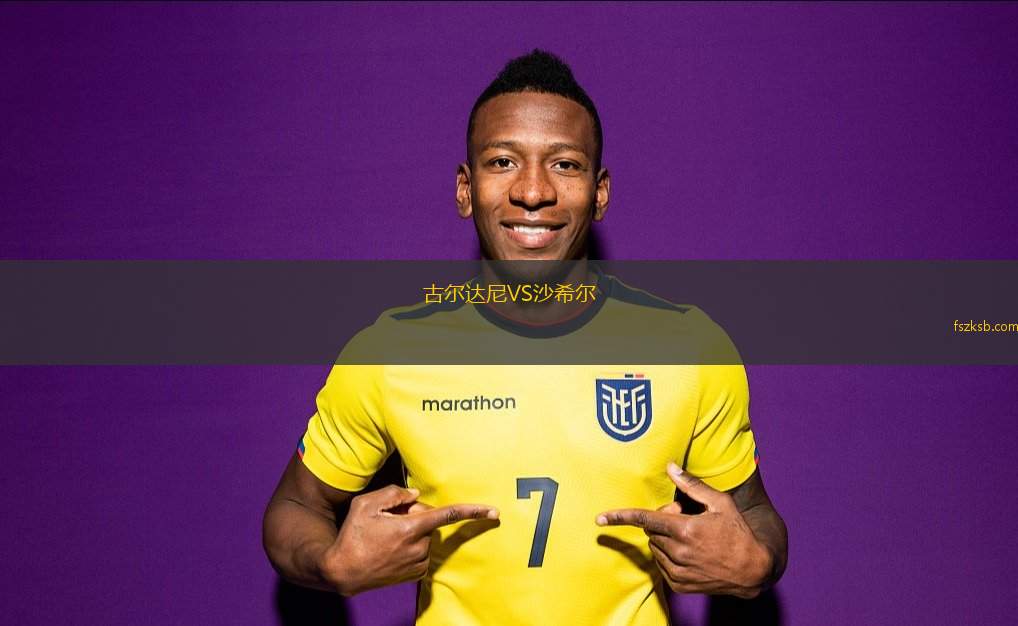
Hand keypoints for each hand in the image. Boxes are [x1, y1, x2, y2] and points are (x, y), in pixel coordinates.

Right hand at [318, 485, 497, 595]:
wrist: (342, 572)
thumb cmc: (351, 536)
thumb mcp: (366, 505)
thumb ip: (394, 494)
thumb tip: (414, 497)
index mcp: (410, 528)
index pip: (448, 515)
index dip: (473, 511)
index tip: (494, 512)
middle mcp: (418, 547)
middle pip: (429, 521)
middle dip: (414, 515)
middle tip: (389, 519)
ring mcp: (418, 563)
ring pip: (425, 537)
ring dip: (411, 532)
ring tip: (385, 537)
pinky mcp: (415, 574)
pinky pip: (421, 551)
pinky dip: (410, 546)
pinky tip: (390, 549)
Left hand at [596, 462, 772, 598]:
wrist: (753, 570)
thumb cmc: (738, 532)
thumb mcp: (720, 503)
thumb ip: (692, 485)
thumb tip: (670, 467)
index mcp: (686, 529)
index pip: (645, 519)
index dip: (619, 517)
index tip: (599, 518)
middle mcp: (679, 552)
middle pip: (651, 531)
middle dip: (662, 521)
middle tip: (684, 518)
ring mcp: (679, 571)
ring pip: (655, 548)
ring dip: (665, 539)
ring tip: (691, 537)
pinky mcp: (680, 585)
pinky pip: (661, 565)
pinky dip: (669, 556)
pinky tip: (690, 553)